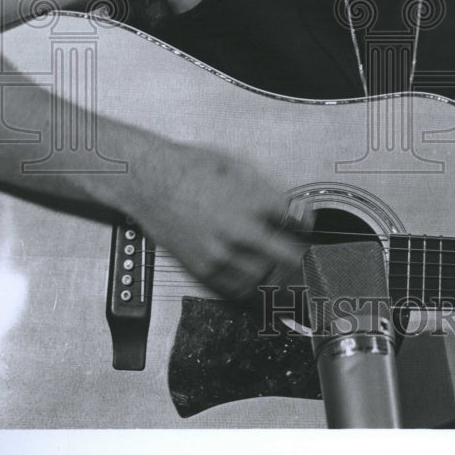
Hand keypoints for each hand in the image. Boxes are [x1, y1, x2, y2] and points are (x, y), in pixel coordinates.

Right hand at [119, 140, 302, 299]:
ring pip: (264, 276)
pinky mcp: (202, 268)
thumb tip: (287, 206)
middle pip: (287, 256)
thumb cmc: (189, 169)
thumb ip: (265, 189)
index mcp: (251, 201)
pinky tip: (253, 274)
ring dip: (274, 270)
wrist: (150, 182)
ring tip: (276, 264)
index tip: (303, 227)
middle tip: (300, 253)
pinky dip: (250, 283)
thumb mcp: (237, 167)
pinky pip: (237, 287)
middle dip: (298, 254)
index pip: (295, 221)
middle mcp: (238, 230)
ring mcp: (220, 253)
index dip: (304, 224)